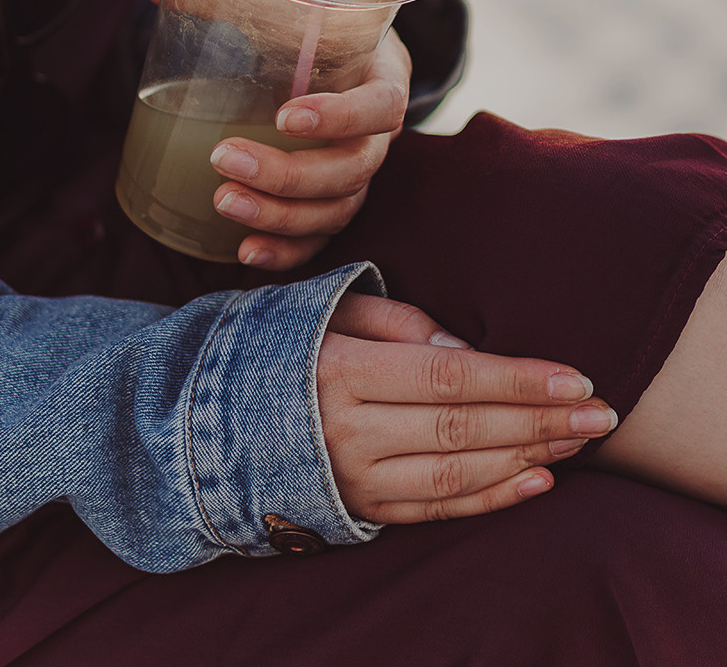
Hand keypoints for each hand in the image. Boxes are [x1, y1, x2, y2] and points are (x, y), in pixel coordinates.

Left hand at [125, 0, 410, 269]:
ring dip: (282, 216)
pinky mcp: (337, 201)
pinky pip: (324, 239)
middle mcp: (377, 133)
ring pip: (338, 209)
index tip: (285, 114)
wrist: (340, 54)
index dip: (341, 116)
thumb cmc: (303, 25)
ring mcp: (360, 172)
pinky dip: (289, 252)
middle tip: (226, 159)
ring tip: (223, 204)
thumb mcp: (268, 1)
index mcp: (378, 75)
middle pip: (354, 169)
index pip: (380, 105)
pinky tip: (246, 252)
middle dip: (290, 174)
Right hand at [319, 293, 617, 521]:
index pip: (448, 377)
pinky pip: (435, 510)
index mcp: (341, 370)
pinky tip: (537, 481)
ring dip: (527, 458)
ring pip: (455, 473)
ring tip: (579, 442)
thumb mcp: (336, 312)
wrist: (222, 415)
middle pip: (462, 428)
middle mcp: (346, 430)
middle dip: (540, 422)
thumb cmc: (291, 344)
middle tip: (601, 415)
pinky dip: (490, 498)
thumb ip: (404, 325)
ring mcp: (352, 478)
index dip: (516, 380)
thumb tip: (471, 352)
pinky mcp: (359, 509)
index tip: (575, 378)